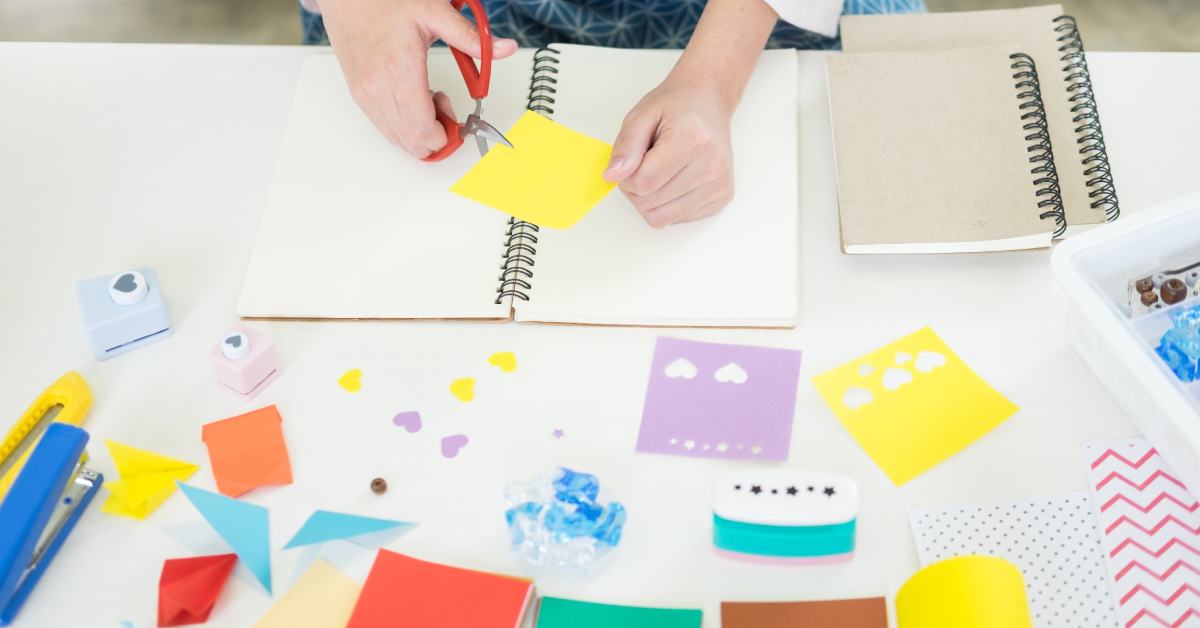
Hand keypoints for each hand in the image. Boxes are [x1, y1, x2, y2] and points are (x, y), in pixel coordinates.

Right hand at [321, 0, 516, 157]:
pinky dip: (403, 124)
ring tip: (428, 97)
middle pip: (412, 142)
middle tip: (446, 106)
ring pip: (397, 138)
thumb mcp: (435, 12)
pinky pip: (384, 126)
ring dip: (419, 130)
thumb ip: (470, 37)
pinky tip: (412, 97)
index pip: (423, 130)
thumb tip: (505, 48)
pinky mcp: (358, 93)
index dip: (447, 136)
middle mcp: (377, 88)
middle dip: (436, 135)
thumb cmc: (384, 0)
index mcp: (399, 70)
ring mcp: (365, 93)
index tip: (459, 122)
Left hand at [603, 76, 734, 228]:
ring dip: (650, 200)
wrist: (708, 102)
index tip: (632, 160)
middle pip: (650, 204)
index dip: (626, 177)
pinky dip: (667, 204)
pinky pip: (677, 219)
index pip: (643, 183)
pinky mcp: (722, 197)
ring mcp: (719, 184)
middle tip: (645, 164)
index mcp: (692, 140)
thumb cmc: (675, 106)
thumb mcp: (641, 116)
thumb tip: (612, 177)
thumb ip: (625, 147)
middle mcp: (712, 165)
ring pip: (661, 218)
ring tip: (659, 172)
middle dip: (637, 189)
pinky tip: (675, 179)